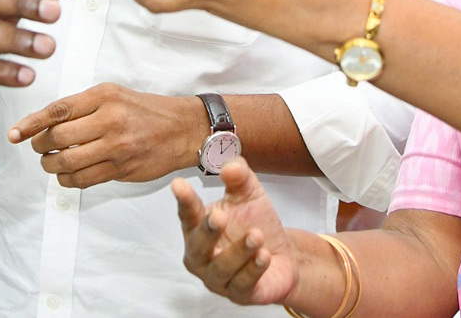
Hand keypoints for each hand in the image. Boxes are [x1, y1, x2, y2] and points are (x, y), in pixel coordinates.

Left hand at [9, 83, 203, 187]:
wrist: (182, 128)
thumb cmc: (144, 110)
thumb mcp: (114, 95)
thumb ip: (81, 107)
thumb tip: (43, 124)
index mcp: (104, 96)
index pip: (58, 110)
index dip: (31, 123)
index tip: (14, 134)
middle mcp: (109, 119)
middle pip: (58, 138)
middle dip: (40, 146)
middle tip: (40, 147)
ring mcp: (116, 146)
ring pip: (67, 162)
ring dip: (51, 165)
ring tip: (52, 161)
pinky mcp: (121, 169)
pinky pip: (83, 180)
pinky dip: (68, 179)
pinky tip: (68, 173)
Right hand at [172, 158, 296, 305]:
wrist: (281, 257)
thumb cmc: (254, 223)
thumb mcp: (249, 194)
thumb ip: (239, 177)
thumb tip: (230, 166)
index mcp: (198, 227)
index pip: (188, 214)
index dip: (183, 200)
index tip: (179, 184)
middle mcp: (202, 255)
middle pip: (197, 246)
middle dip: (208, 231)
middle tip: (219, 216)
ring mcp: (218, 278)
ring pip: (221, 267)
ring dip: (239, 251)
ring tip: (256, 235)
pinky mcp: (239, 294)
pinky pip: (242, 284)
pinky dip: (253, 270)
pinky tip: (264, 256)